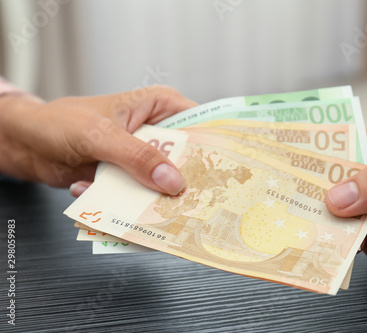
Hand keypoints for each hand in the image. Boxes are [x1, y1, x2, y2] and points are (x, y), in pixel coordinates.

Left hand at [0, 85, 195, 195]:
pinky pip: (143, 196)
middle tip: (190, 203)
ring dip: (154, 199)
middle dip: (185, 183)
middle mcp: (158, 133)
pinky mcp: (131, 178)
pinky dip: (128, 205)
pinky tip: (98, 194)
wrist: (29, 144)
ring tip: (142, 208)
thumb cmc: (62, 123)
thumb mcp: (102, 135)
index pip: (200, 125)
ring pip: (166, 184)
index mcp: (160, 107)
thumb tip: (172, 180)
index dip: (213, 148)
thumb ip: (137, 156)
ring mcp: (144, 158)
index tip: (223, 174)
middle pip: (187, 161)